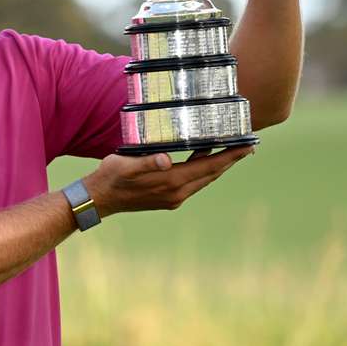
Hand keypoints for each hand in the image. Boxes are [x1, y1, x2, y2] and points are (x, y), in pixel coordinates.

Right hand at [83, 146, 253, 216]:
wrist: (99, 199)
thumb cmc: (111, 177)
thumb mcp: (126, 165)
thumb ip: (147, 162)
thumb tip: (166, 160)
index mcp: (171, 182)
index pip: (208, 168)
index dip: (229, 157)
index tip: (247, 147)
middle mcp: (177, 193)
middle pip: (211, 174)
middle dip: (229, 160)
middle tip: (246, 146)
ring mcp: (173, 198)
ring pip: (203, 179)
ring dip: (217, 166)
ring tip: (230, 151)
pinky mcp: (167, 199)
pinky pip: (192, 183)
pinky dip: (202, 170)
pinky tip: (202, 159)